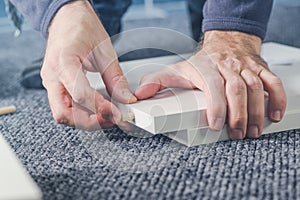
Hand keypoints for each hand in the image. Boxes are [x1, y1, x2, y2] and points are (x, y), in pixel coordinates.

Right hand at [41, 1, 135, 129]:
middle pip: (64, 113)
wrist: (66, 18)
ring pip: (62, 114)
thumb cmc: (82, 27)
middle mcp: (52, 76)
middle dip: (89, 122)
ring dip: (84, 120)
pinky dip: (80, 113)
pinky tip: (96, 109)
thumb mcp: (104, 51)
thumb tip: (125, 98)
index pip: (79, 94)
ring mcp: (51, 82)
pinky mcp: (55, 86)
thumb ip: (115, 78)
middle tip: (110, 119)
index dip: (100, 107)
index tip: (116, 112)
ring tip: (106, 116)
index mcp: (63, 62)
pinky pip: (65, 106)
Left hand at [135, 31, 286, 138]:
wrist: (225, 42)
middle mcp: (227, 66)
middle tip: (237, 134)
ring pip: (257, 87)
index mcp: (206, 68)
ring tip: (252, 132)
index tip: (216, 124)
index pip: (213, 86)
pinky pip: (273, 82)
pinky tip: (274, 115)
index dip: (216, 105)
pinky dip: (277, 99)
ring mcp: (246, 67)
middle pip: (238, 89)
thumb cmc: (201, 61)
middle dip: (239, 114)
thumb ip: (157, 82)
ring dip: (256, 112)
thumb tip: (140, 95)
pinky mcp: (260, 69)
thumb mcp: (176, 69)